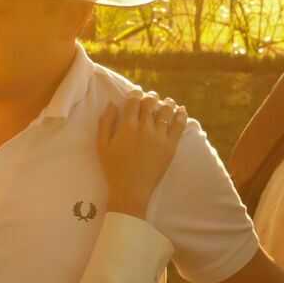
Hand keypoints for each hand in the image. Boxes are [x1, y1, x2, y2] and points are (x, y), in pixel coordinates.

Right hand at [97, 91, 187, 216]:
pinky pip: (179, 126)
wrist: (131, 190)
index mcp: (127, 127)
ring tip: (167, 102)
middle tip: (151, 96)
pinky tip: (181, 110)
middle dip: (151, 96)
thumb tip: (111, 103)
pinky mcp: (170, 146)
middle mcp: (144, 129)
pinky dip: (181, 115)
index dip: (135, 93)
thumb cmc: (113, 169)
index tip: (136, 92)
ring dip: (166, 103)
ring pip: (166, 111)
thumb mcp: (101, 146)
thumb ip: (105, 123)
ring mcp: (159, 137)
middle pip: (150, 103)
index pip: (134, 102)